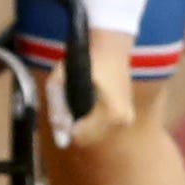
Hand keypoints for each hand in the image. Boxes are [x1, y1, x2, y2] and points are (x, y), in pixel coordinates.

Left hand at [50, 30, 142, 145]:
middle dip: (75, 126)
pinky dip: (93, 121)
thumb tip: (60, 133)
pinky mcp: (127, 116)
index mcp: (111, 114)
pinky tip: (91, 102)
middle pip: (88, 139)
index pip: (80, 137)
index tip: (65, 105)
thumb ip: (56, 107)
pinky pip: (103, 129)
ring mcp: (127, 119)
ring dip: (84, 124)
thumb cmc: (85, 59)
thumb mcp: (60, 80)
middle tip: (71, 101)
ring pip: (95, 135)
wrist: (111, 45)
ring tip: (82, 98)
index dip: (66, 125)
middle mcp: (123, 120)